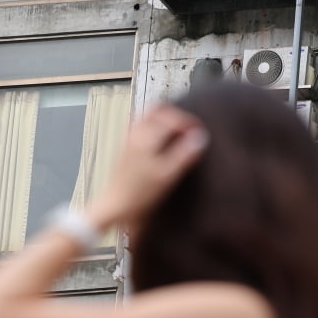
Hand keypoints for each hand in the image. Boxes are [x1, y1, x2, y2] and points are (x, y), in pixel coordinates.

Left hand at [87, 104, 209, 229]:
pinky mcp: (127, 148)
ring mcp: (129, 140)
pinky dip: (155, 127)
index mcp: (147, 137)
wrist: (116, 206)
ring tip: (179, 132)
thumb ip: (185, 154)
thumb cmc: (141, 194)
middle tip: (190, 127)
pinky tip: (162, 140)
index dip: (189, 122)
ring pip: (148, 117)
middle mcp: (136, 134)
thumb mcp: (168, 175)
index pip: (171, 117)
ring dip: (165, 119)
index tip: (201, 130)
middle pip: (158, 110)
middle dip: (176, 115)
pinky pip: (142, 127)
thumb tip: (201, 137)